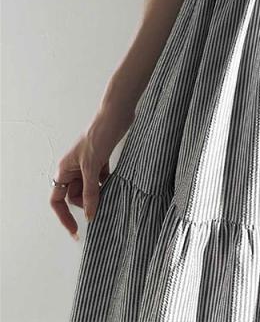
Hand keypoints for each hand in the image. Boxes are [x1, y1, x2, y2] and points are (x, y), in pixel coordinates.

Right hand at [50, 107, 132, 239]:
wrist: (116, 115)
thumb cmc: (100, 135)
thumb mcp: (92, 166)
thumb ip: (91, 191)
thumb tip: (90, 214)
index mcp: (65, 169)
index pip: (58, 199)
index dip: (64, 216)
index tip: (76, 230)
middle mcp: (73, 168)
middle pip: (75, 195)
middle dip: (87, 202)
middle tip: (102, 205)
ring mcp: (88, 164)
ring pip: (90, 188)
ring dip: (99, 194)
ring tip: (111, 197)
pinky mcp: (101, 159)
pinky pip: (101, 179)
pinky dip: (106, 184)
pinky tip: (115, 185)